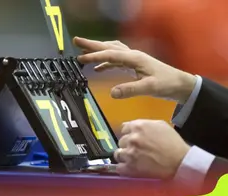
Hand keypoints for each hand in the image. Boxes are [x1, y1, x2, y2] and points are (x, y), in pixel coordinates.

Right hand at [73, 37, 196, 103]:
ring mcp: (133, 59)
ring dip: (98, 51)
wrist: (180, 84)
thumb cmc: (167, 84)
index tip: (80, 58)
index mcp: (134, 58)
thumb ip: (130, 90)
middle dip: (92, 45)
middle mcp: (132, 55)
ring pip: (111, 51)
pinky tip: (98, 69)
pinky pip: (116, 60)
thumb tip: (112, 93)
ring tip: (84, 53)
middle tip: (77, 41)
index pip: (110, 54)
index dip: (95, 56)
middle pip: (108, 47)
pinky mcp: (134, 65)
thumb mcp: (149, 88)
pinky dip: (105, 62)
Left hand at [113, 119, 189, 178]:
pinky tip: (128, 168)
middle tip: (136, 150)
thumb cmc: (173, 142)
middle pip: (121, 141)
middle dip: (127, 145)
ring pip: (117, 154)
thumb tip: (135, 126)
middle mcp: (131, 138)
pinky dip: (122, 168)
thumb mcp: (160, 125)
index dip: (128, 133)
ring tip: (133, 160)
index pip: (123, 128)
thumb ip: (144, 124)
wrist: (180, 160)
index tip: (133, 138)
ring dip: (124, 156)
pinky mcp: (130, 167)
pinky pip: (118, 168)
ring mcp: (129, 153)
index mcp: (137, 126)